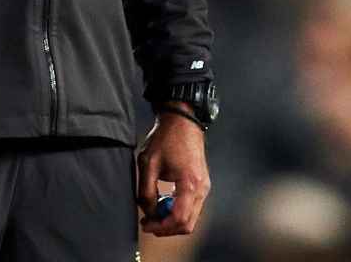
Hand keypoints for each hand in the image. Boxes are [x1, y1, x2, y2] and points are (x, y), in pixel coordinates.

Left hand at [135, 112, 210, 236]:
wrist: (182, 121)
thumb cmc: (166, 139)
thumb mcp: (148, 164)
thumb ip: (146, 192)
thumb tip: (149, 212)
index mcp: (190, 184)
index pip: (179, 219)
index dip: (160, 227)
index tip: (146, 224)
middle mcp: (202, 188)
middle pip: (187, 224)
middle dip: (166, 228)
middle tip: (148, 222)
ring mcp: (205, 186)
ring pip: (191, 218)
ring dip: (171, 220)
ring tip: (154, 210)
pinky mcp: (203, 184)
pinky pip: (192, 207)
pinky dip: (178, 211)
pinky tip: (164, 201)